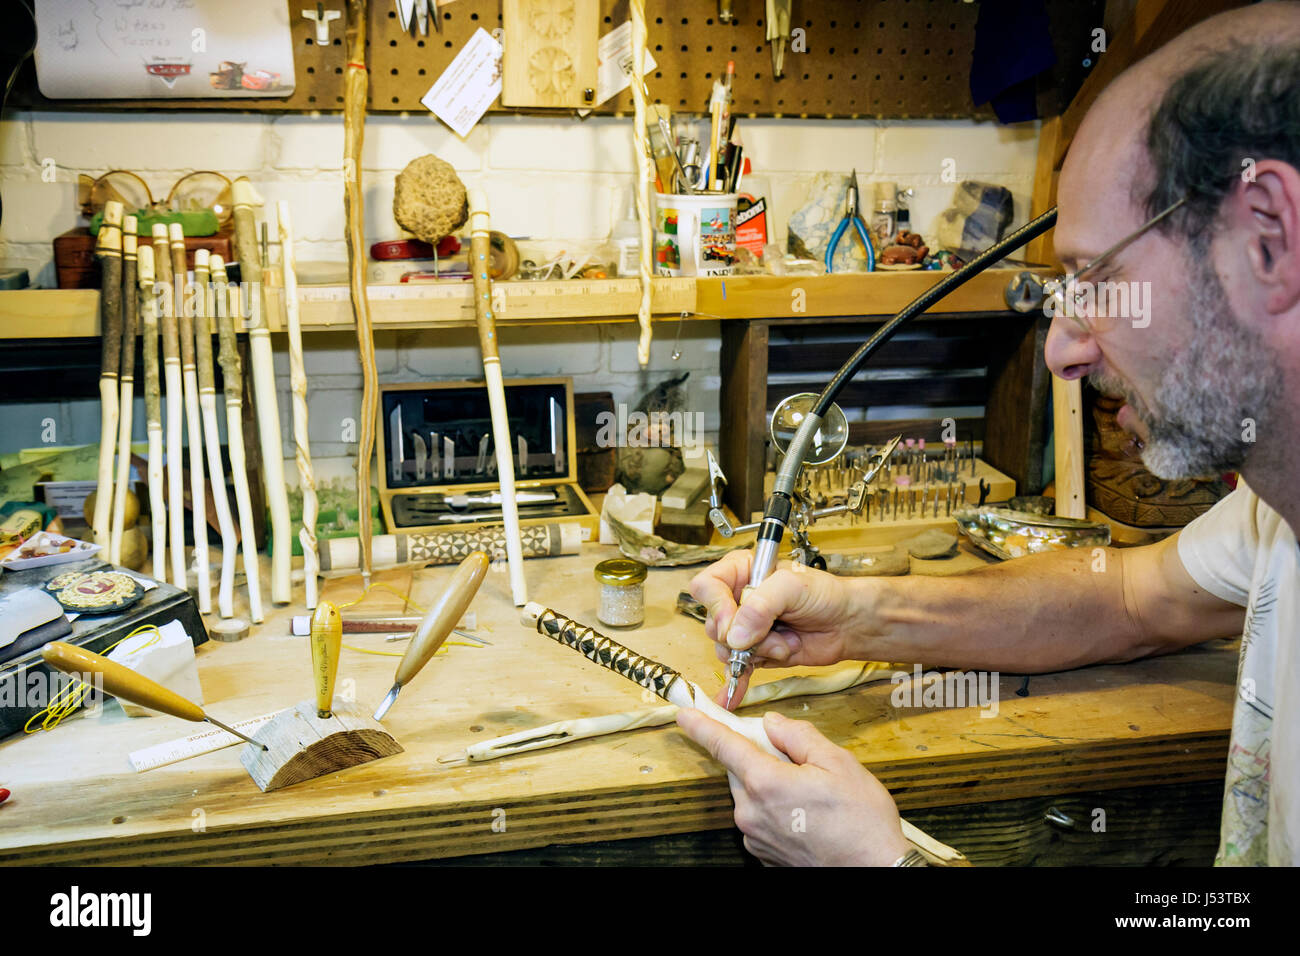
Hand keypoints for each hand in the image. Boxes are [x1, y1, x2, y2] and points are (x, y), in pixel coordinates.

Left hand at [676, 708, 908, 865]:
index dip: (702, 726)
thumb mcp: (838, 762)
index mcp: (766, 783)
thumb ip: (798, 736)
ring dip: (770, 786)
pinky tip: (806, 816)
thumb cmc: (861, 821)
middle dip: (760, 758)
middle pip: (741, 770)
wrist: (875, 870)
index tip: (685, 714)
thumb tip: (772, 723)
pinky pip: (760, 819)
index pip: (723, 745)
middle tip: (797, 762)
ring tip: (811, 796)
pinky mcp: (763, 854)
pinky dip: (776, 810)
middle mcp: (752, 812)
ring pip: (751, 795)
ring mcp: (755, 837)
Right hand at [690, 549, 862, 704]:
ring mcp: (746, 628)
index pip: (707, 587)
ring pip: (727, 649)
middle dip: (743, 636)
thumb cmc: (825, 595)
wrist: (847, 624)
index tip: (732, 624)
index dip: (716, 607)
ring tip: (785, 644)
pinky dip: (736, 681)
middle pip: (714, 623)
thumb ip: (761, 606)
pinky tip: (731, 696)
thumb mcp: (792, 587)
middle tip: (771, 633)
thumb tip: (735, 636)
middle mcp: (737, 600)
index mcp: (741, 572)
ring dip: (757, 653)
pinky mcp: (756, 652)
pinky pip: (737, 668)